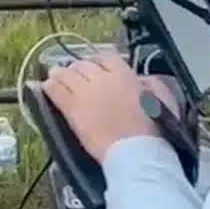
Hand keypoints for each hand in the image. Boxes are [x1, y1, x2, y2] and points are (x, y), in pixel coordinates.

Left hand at [39, 51, 179, 160]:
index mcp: (123, 74)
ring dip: (60, 74)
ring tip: (54, 75)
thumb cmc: (154, 128)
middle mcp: (101, 78)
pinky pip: (55, 91)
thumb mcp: (163, 99)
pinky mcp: (72, 109)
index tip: (96, 66)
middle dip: (78, 68)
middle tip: (74, 73)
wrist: (137, 151)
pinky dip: (50, 87)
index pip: (106, 57)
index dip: (98, 61)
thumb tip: (141, 79)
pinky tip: (46, 87)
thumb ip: (152, 83)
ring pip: (65, 74)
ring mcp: (84, 92)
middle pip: (83, 65)